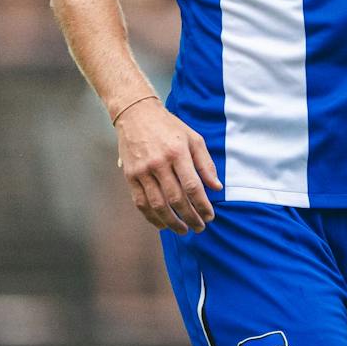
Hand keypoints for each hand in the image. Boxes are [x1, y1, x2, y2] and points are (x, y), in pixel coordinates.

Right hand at [114, 96, 223, 233]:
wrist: (136, 114)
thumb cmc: (170, 127)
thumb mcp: (194, 138)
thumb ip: (206, 163)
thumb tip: (216, 187)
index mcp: (177, 152)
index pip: (192, 186)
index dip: (202, 205)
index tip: (210, 216)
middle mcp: (159, 162)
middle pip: (176, 199)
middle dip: (190, 217)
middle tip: (200, 227)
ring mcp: (142, 170)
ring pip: (158, 205)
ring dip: (172, 222)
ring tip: (183, 231)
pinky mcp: (130, 176)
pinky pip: (141, 203)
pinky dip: (152, 217)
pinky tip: (163, 225)